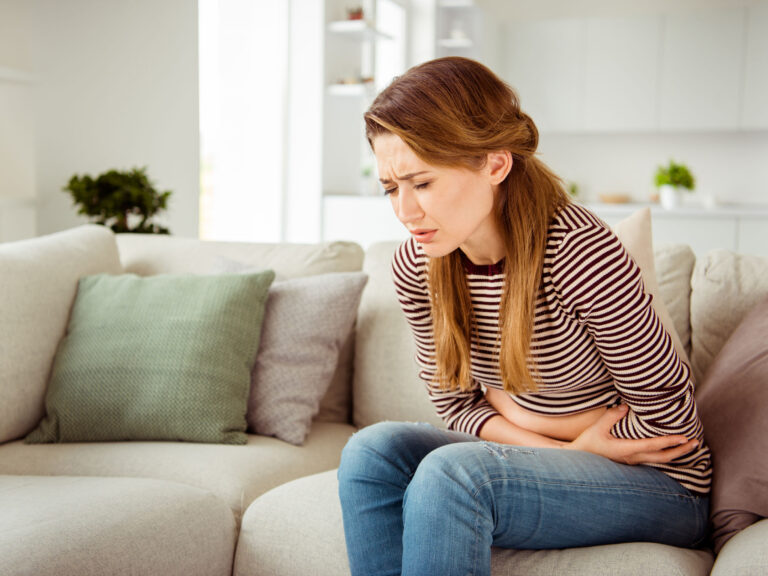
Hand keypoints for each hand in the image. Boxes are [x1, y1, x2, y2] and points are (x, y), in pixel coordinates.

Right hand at [566, 404, 698, 464]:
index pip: (653, 446)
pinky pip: (653, 458)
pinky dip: (665, 454)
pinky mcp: (630, 460)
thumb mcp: (597, 428)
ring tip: (687, 446)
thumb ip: (611, 416)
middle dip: (680, 450)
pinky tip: (669, 449)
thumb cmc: (587, 444)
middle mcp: (633, 458)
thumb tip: (625, 406)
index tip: (684, 437)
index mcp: (626, 450)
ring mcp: (632, 461)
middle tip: (695, 443)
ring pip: (659, 459)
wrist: (578, 459)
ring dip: (675, 453)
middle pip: (663, 457)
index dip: (670, 442)